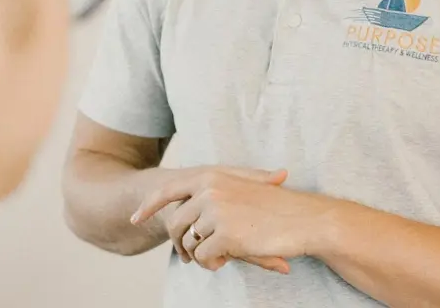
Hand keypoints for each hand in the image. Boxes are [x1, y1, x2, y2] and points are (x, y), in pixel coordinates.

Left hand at [133, 168, 332, 273]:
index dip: (148, 205)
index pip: (167, 190)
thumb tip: (188, 210)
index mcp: (210, 176)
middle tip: (188, 256)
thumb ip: (213, 197)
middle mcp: (208, 189)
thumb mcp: (241, 192)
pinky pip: (203, 257)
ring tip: (218, 256)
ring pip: (189, 243)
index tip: (134, 218)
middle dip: (180, 244)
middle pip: (175, 223)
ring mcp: (215, 210)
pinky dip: (211, 263)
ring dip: (199, 255)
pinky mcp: (224, 233)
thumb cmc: (275, 208)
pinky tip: (227, 259)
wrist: (305, 219)